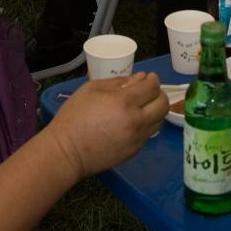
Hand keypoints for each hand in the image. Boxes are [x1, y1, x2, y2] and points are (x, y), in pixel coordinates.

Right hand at [46, 73, 167, 178]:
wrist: (67, 152)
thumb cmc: (74, 116)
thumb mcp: (92, 89)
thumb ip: (118, 82)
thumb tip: (140, 79)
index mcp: (124, 102)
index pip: (152, 87)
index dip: (153, 80)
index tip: (149, 78)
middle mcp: (136, 121)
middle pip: (163, 104)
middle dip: (159, 94)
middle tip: (149, 91)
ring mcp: (137, 138)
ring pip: (160, 120)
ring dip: (155, 110)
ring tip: (143, 106)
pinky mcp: (135, 151)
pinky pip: (149, 133)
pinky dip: (146, 124)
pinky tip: (133, 121)